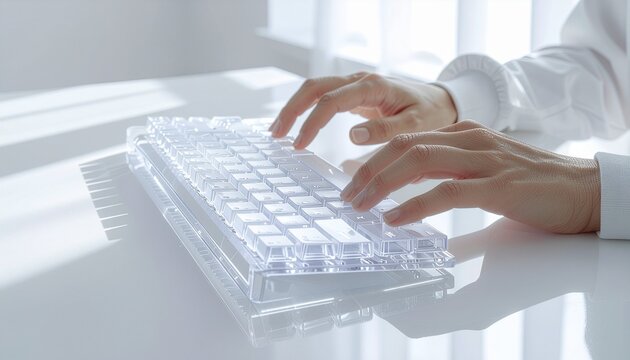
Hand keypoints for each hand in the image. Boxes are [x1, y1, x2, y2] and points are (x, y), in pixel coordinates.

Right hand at [269, 72, 456, 148]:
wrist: (441, 101)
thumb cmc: (431, 113)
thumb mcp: (416, 125)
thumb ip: (386, 130)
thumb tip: (352, 136)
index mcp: (372, 87)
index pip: (331, 100)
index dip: (312, 122)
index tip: (299, 144)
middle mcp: (359, 80)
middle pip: (314, 88)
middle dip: (292, 110)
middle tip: (275, 135)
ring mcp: (355, 85)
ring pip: (315, 88)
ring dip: (294, 107)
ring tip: (277, 130)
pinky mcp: (354, 93)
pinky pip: (323, 95)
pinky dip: (306, 108)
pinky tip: (296, 125)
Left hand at [340, 120, 601, 233]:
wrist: (584, 189)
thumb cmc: (532, 185)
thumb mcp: (483, 172)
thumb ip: (450, 176)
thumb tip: (412, 197)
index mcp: (464, 135)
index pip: (408, 138)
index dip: (374, 156)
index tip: (350, 175)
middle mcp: (469, 140)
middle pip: (404, 146)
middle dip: (368, 169)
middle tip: (347, 194)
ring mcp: (484, 160)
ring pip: (419, 161)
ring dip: (382, 183)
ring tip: (360, 206)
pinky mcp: (498, 186)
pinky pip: (446, 192)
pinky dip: (415, 205)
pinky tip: (394, 219)